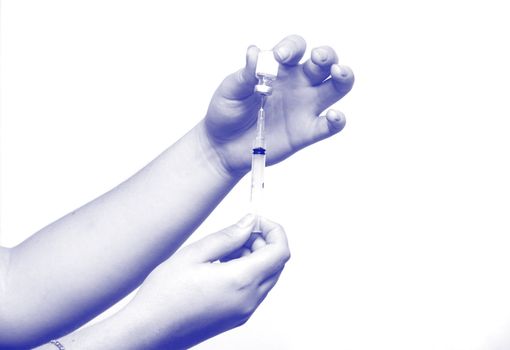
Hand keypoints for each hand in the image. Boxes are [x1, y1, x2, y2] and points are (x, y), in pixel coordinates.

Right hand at [125, 215, 289, 348]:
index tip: (256, 221)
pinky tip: (219, 268)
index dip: (273, 230)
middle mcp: (249, 299)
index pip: (280, 251)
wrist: (149, 331)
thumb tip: (248, 223)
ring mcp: (244, 312)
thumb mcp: (194, 255)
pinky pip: (254, 290)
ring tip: (221, 252)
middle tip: (235, 234)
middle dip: (261, 242)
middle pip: (276, 263)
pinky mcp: (236, 318)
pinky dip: (246, 273)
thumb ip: (227, 237)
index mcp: (241, 281)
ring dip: (253, 258)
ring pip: (265, 276)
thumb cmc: (164, 297)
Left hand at [202, 34, 354, 175]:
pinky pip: (329, 126)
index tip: (279, 58)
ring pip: (336, 87)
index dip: (291, 48)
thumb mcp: (230, 90)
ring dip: (343, 77)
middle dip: (327, 55)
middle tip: (318, 58)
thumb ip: (245, 74)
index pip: (295, 49)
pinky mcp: (306, 132)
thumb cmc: (227, 112)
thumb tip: (255, 52)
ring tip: (338, 72)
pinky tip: (333, 116)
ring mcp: (305, 107)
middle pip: (324, 63)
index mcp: (280, 69)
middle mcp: (298, 84)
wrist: (222, 145)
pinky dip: (337, 120)